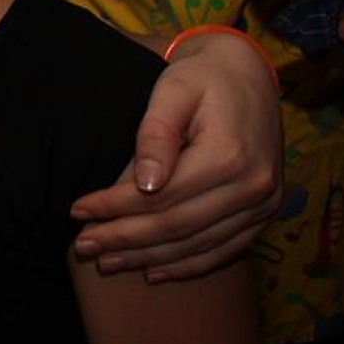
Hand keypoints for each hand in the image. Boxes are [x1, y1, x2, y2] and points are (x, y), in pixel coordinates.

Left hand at [69, 30, 282, 280]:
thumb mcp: (171, 91)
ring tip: (109, 262)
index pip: (160, 196)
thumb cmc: (201, 77)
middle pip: (178, 226)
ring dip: (151, 258)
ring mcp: (265, 203)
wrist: (247, 72)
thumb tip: (143, 185)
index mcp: (229, 156)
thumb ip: (155, 135)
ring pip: (199, 244)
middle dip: (126, 240)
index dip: (115, 208)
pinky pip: (226, 249)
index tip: (77, 211)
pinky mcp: (266, 211)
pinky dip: (188, 264)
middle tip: (84, 246)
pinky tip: (155, 271)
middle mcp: (254, 187)